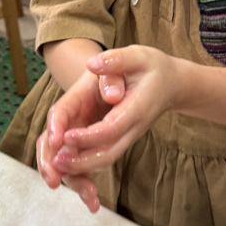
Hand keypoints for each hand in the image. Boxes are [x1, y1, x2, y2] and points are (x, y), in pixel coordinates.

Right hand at [37, 65, 125, 211]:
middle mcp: (76, 117)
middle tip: (54, 180)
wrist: (144, 75)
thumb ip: (114, 67)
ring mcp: (82, 133)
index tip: (58, 141)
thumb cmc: (136, 66)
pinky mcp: (92, 145)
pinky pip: (82, 167)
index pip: (61, 111)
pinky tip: (94, 204)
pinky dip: (85, 184)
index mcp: (80, 94)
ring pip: (67, 160)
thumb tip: (106, 86)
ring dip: (73, 180)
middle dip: (50, 161)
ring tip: (89, 198)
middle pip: (53, 141)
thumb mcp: (131, 57)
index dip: (57, 126)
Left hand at [50, 46, 176, 176]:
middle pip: (107, 153)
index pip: (111, 127)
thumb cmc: (152, 68)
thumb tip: (93, 65)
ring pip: (104, 159)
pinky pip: (102, 157)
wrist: (171, 84)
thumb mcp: (137, 55)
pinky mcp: (119, 139)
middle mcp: (132, 127)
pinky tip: (63, 170)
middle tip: (56, 163)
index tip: (66, 137)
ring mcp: (126, 136)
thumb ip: (116, 60)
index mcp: (136, 107)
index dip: (88, 136)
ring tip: (54, 170)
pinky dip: (84, 168)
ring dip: (80, 169)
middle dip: (81, 162)